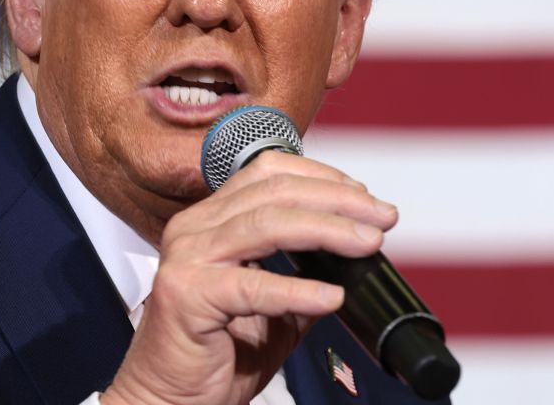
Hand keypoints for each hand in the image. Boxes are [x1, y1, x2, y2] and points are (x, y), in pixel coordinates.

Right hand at [100, 151, 398, 404]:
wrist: (170, 402)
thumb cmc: (216, 355)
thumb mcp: (273, 306)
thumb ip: (304, 275)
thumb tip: (354, 257)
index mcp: (211, 219)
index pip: (268, 172)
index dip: (321, 177)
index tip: (364, 198)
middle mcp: (194, 228)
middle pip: (274, 191)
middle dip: (337, 200)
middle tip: (382, 217)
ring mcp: (187, 258)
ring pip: (267, 224)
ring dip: (327, 230)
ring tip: (367, 243)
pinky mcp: (187, 295)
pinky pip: (253, 286)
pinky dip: (298, 289)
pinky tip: (332, 297)